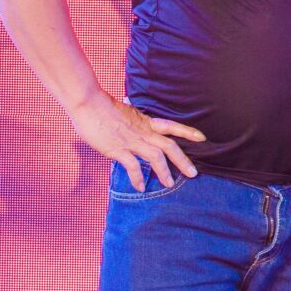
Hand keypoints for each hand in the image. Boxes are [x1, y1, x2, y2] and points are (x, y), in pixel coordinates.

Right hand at [70, 93, 203, 189]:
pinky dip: (138, 178)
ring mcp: (131, 141)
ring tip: (170, 184)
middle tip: (193, 173)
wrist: (88, 102)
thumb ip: (132, 120)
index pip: (172, 126)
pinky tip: (141, 187)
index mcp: (146, 121)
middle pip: (170, 146)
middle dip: (183, 160)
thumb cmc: (102, 105)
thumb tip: (132, 118)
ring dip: (164, 172)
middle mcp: (143, 132)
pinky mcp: (117, 149)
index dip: (188, 132)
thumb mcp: (125, 111)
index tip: (202, 138)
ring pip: (156, 158)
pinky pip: (132, 166)